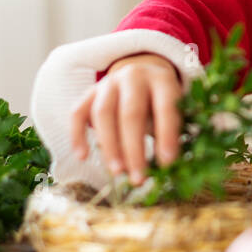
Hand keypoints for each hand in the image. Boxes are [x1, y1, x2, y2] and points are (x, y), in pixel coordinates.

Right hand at [69, 53, 182, 184]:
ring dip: (109, 146)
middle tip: (139, 178)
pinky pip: (77, 113)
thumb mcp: (174, 109)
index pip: (165, 107)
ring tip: (117, 172)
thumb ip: (171, 132)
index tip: (167, 164)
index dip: (166, 136)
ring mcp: (109, 83)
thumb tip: (167, 166)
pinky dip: (78, 135)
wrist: (141, 74)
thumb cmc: (160, 101)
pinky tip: (82, 157)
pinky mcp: (89, 92)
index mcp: (162, 79)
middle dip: (134, 149)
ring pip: (103, 113)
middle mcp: (134, 76)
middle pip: (131, 113)